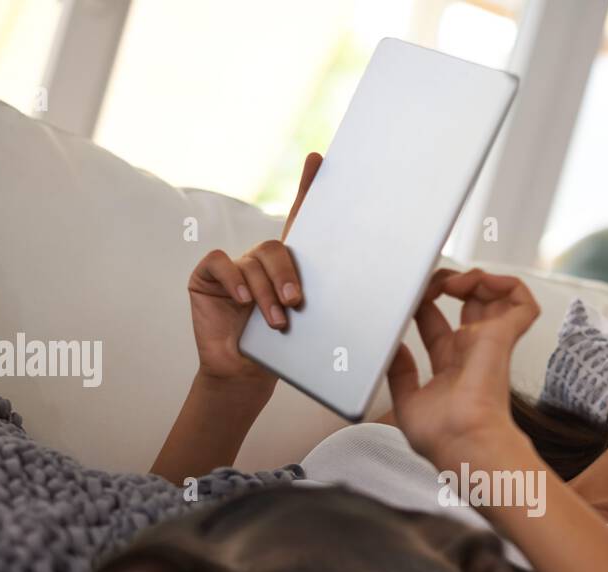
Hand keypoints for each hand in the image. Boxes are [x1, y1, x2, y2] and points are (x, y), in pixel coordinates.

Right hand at [186, 151, 320, 385]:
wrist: (245, 376)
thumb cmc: (282, 354)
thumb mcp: (315, 328)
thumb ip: (341, 301)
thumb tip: (401, 283)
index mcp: (290, 268)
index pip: (300, 221)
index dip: (307, 188)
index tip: (318, 159)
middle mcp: (260, 260)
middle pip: (278, 248)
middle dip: (288, 274)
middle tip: (297, 303)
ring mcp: (232, 266)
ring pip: (253, 261)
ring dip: (266, 293)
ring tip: (276, 323)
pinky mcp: (206, 276)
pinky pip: (220, 264)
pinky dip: (234, 282)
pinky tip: (242, 301)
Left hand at [386, 267, 539, 466]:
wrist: (464, 441)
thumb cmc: (443, 437)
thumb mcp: (406, 403)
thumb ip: (399, 373)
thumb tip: (393, 348)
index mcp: (450, 365)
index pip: (437, 323)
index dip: (423, 304)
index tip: (411, 296)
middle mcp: (472, 351)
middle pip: (467, 303)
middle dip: (448, 283)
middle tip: (432, 283)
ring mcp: (490, 343)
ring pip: (495, 296)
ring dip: (475, 278)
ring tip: (454, 282)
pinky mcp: (504, 337)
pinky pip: (522, 303)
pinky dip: (508, 284)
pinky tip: (482, 282)